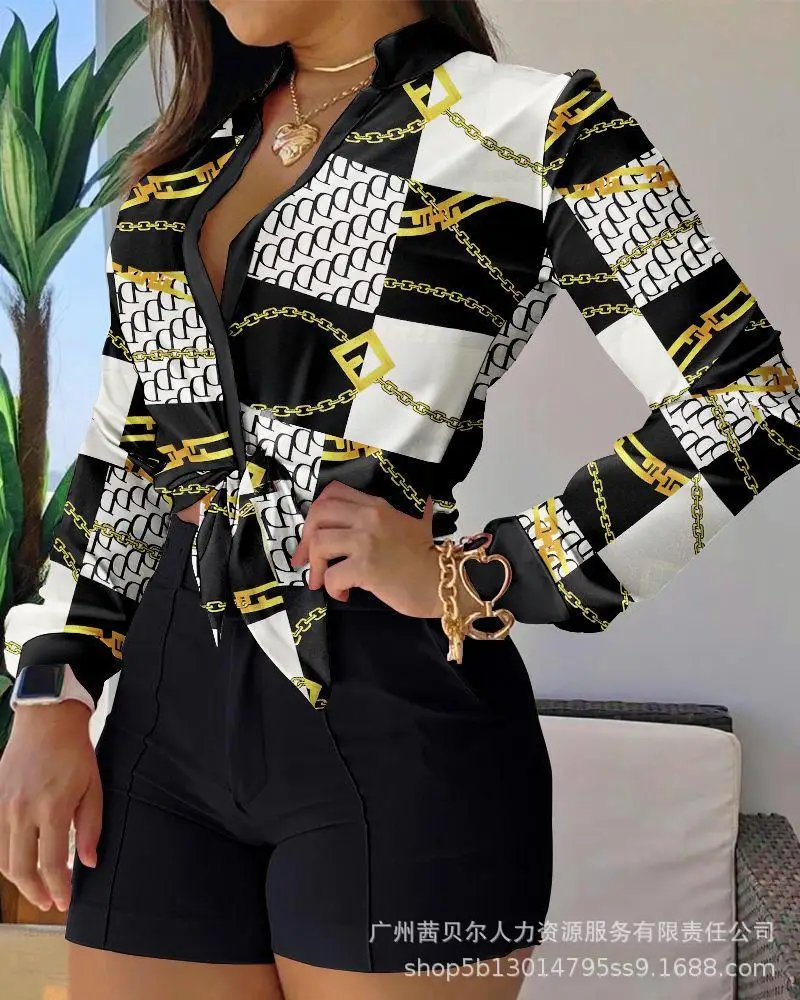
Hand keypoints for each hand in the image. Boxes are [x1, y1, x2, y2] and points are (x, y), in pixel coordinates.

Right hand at [0, 700, 101, 912]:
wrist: (47, 721)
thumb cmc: (75, 753)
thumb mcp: (93, 788)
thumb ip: (90, 828)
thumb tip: (89, 862)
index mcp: (51, 809)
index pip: (51, 863)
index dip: (59, 888)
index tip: (65, 901)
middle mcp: (21, 811)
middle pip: (21, 868)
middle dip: (36, 893)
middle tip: (51, 902)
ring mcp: (2, 806)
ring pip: (2, 859)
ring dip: (18, 880)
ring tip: (37, 887)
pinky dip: (5, 858)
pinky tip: (20, 863)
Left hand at [291, 481, 476, 618]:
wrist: (442, 581)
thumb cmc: (426, 558)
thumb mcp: (413, 522)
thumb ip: (396, 512)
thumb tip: (386, 512)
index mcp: (377, 505)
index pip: (333, 493)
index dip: (315, 513)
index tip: (312, 534)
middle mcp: (369, 517)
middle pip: (318, 515)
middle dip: (305, 540)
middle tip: (306, 560)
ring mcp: (366, 542)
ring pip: (319, 544)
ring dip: (315, 566)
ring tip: (322, 581)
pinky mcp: (366, 568)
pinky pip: (332, 575)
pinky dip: (331, 588)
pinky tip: (342, 595)